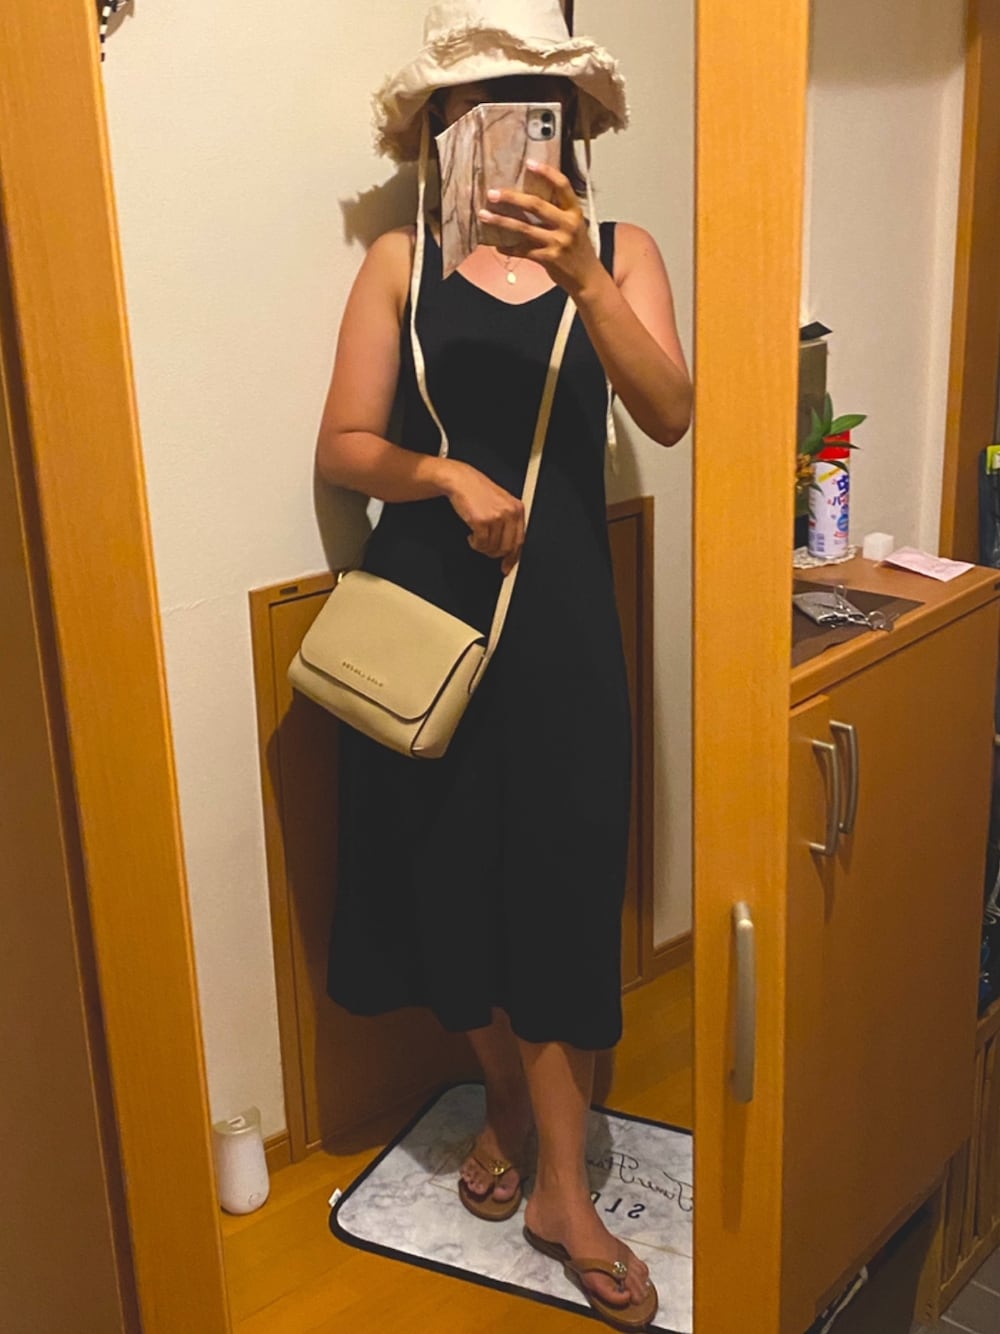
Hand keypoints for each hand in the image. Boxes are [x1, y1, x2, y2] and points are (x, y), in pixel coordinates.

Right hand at [441, 459, 524, 574]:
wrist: (461, 480)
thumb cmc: (478, 491)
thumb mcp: (501, 504)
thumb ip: (508, 524)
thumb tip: (508, 551)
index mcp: (517, 509)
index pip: (520, 541)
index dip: (513, 558)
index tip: (507, 567)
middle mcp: (509, 513)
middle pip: (507, 548)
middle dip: (494, 553)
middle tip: (485, 549)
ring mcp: (496, 517)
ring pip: (492, 548)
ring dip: (482, 547)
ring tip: (477, 537)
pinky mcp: (482, 521)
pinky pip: (480, 544)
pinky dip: (474, 544)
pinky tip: (471, 535)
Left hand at [478, 160, 604, 296]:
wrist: (587, 278)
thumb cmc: (578, 250)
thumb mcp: (575, 226)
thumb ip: (559, 212)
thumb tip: (531, 200)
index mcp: (575, 212)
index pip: (563, 186)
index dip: (546, 173)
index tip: (529, 163)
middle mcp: (567, 225)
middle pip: (536, 205)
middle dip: (511, 198)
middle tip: (492, 193)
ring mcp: (557, 242)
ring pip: (524, 228)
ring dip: (501, 221)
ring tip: (484, 215)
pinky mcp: (548, 259)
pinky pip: (522, 250)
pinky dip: (508, 248)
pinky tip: (496, 245)